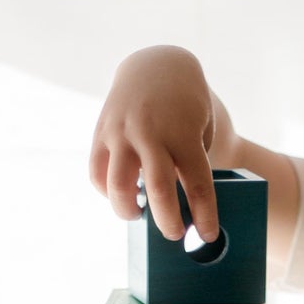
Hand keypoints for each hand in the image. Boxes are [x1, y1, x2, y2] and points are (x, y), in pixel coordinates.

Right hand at [87, 46, 219, 241]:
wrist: (156, 67)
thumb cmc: (187, 107)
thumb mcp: (200, 129)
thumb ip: (189, 164)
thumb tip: (180, 208)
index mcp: (183, 134)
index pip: (197, 185)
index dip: (204, 216)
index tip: (206, 236)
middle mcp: (151, 133)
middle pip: (160, 191)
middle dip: (168, 222)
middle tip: (176, 236)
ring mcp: (122, 132)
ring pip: (118, 186)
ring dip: (128, 210)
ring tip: (139, 214)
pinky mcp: (101, 133)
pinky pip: (97, 173)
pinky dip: (107, 192)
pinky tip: (123, 192)